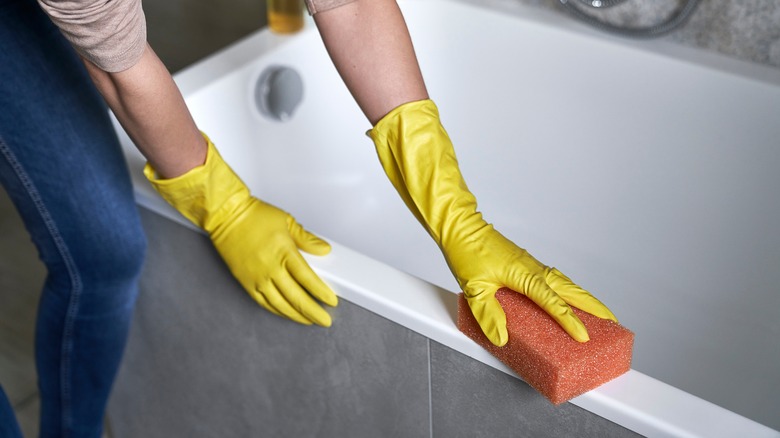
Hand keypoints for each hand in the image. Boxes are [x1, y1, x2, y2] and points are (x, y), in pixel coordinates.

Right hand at [144, 133, 336, 325]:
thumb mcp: (287, 221)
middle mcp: (271, 269)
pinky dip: (277, 311)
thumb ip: (307, 239)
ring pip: (280, 305)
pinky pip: (264, 303)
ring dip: (296, 315)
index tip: (331, 301)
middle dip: (313, 312)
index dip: (321, 292)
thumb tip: (324, 249)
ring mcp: (257, 278)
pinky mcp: (246, 283)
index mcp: (284, 252)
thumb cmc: (254, 217)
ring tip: (309, 320)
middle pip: (296, 297)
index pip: (308, 279)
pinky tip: (287, 313)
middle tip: (325, 321)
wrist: (226, 216)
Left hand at [443, 218, 615, 345]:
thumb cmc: (467, 252)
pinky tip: (567, 298)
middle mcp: (534, 269)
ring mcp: (532, 265)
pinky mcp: (526, 264)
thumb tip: (501, 337)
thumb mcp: (474, 289)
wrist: (462, 227)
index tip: (584, 337)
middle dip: (593, 307)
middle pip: (571, 290)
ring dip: (583, 297)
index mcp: (525, 276)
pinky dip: (567, 290)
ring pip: (565, 283)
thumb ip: (489, 314)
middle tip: (612, 321)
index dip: (570, 321)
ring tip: (598, 312)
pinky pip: (554, 279)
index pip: (553, 303)